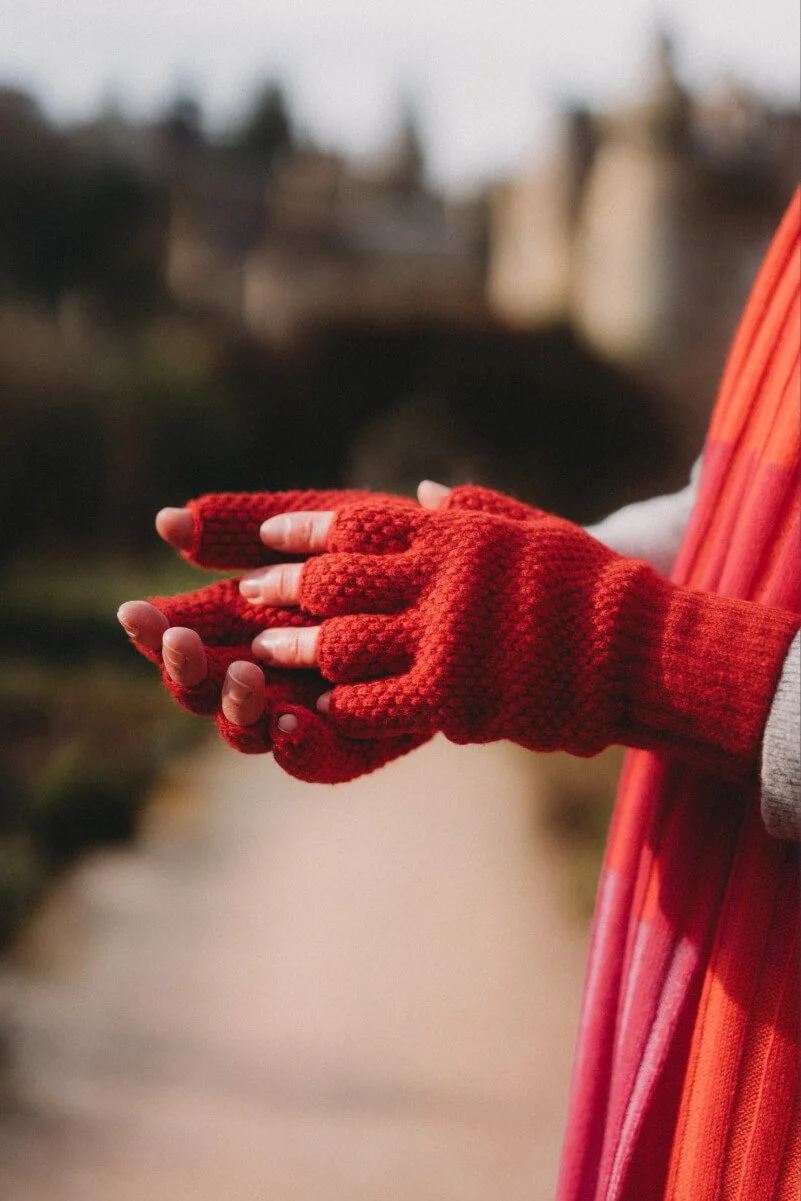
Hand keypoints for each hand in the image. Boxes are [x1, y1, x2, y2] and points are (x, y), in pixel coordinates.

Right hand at [116, 483, 448, 782]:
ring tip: (244, 677)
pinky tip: (294, 720)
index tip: (137, 611)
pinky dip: (300, 746)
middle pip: (204, 689)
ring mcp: (310, 709)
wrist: (485, 585)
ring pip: (249, 730)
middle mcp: (270, 672)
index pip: (183, 635)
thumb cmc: (394, 547)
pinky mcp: (358, 741)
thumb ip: (247, 525)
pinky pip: (318, 761)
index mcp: (250, 623)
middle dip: (186, 671)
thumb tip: (165, 521)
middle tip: (183, 646)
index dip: (155, 630)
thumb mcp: (321, 525)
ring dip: (237, 708)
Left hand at [245, 485, 798, 782]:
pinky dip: (341, 703)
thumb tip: (423, 491)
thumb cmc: (590, 586)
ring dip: (298, 650)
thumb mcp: (532, 529)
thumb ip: (472, 510)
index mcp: (455, 535)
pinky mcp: (452, 693)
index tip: (268, 539)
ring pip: (341, 642)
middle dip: (284, 590)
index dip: (303, 532)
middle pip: (334, 581)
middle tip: (250, 599)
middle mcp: (441, 579)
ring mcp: (444, 637)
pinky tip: (322, 705)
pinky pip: (374, 700)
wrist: (642, 650)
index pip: (356, 523)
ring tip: (263, 655)